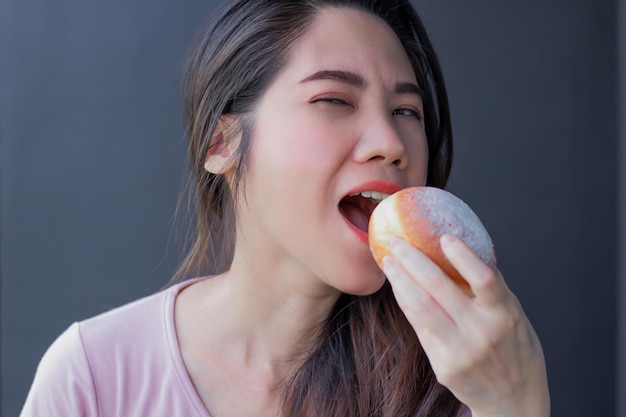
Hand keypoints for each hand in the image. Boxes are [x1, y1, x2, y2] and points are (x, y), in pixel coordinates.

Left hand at [382, 235, 549, 416]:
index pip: (484, 279)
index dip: (463, 256)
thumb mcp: (516, 317)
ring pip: (420, 306)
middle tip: (397, 241)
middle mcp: (482, 333)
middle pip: (439, 287)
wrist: (514, 403)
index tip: (444, 237)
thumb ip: (493, 289)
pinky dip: (406, 302)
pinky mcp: (443, 366)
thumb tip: (468, 252)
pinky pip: (418, 326)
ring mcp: (459, 351)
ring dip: (400, 279)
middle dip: (412, 259)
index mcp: (505, 316)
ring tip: (389, 262)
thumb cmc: (516, 352)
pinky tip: (398, 288)